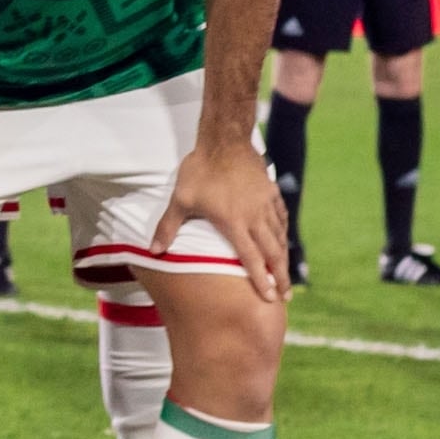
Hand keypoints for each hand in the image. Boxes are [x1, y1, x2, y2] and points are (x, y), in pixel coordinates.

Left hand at [156, 137, 289, 305]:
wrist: (225, 140)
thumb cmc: (200, 170)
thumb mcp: (180, 199)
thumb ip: (168, 227)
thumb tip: (153, 250)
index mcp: (234, 223)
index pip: (252, 259)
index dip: (262, 280)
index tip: (270, 298)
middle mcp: (255, 217)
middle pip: (272, 253)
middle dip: (280, 276)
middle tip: (286, 296)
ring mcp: (266, 204)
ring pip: (280, 236)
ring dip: (284, 257)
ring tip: (286, 274)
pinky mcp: (271, 192)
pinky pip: (281, 217)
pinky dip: (283, 232)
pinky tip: (283, 239)